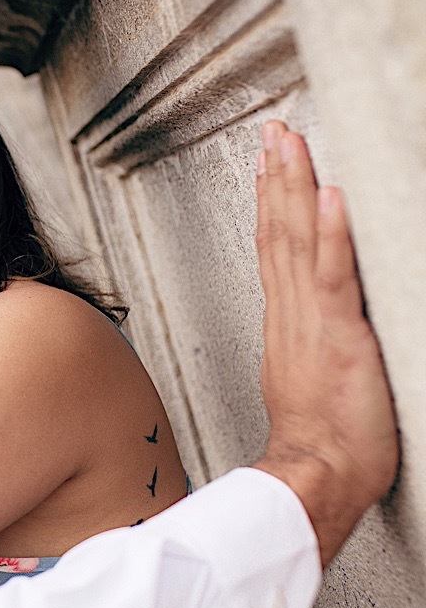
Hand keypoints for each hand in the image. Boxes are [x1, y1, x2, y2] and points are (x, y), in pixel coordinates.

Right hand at [251, 120, 397, 566]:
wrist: (316, 477)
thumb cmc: (320, 444)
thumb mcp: (309, 383)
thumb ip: (308, 347)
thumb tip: (313, 328)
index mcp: (287, 323)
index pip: (277, 249)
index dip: (272, 202)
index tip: (268, 164)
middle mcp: (293, 314)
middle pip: (280, 232)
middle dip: (276, 177)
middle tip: (273, 131)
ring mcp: (313, 322)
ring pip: (299, 241)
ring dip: (294, 187)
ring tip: (289, 142)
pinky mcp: (340, 336)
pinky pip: (332, 276)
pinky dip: (329, 233)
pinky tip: (328, 194)